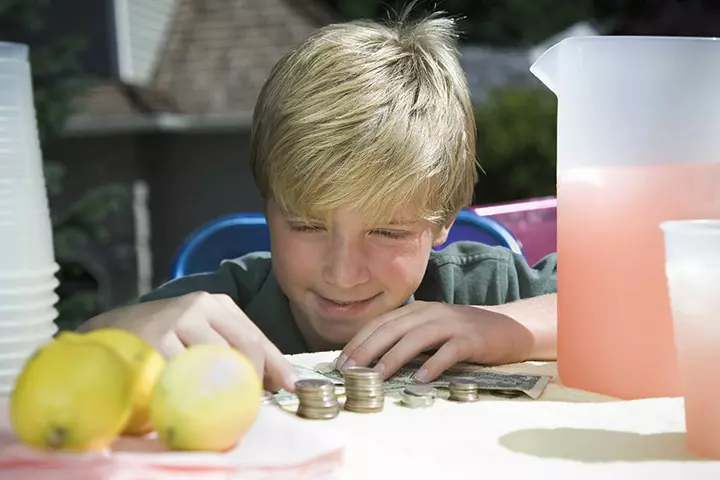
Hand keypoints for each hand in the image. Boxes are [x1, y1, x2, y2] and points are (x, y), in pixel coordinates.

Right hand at [81, 292, 298, 391]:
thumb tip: (276, 381)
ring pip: (218, 362)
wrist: (109, 332)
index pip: (257, 337)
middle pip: (245, 348)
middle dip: (254, 380)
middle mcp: (201, 306)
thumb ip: (235, 351)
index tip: (289, 386)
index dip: (276, 365)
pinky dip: (192, 392)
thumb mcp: (203, 335)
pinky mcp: (155, 338)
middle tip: (252, 403)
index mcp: (218, 304)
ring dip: (225, 389)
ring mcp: (176, 320)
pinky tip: (192, 401)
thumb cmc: (165, 338)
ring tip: (222, 405)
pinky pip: (185, 374)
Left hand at [335, 301, 533, 382]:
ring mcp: (451, 324)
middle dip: (367, 350)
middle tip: (349, 371)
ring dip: (393, 357)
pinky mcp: (471, 339)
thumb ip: (406, 339)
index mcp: (416, 310)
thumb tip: (371, 363)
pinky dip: (434, 365)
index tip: (340, 363)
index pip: (379, 323)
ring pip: (416, 338)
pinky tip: (421, 379)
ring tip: (376, 377)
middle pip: (392, 329)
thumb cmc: (463, 334)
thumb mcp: (430, 330)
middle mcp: (430, 313)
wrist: (509, 327)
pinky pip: (449, 351)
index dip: (358, 341)